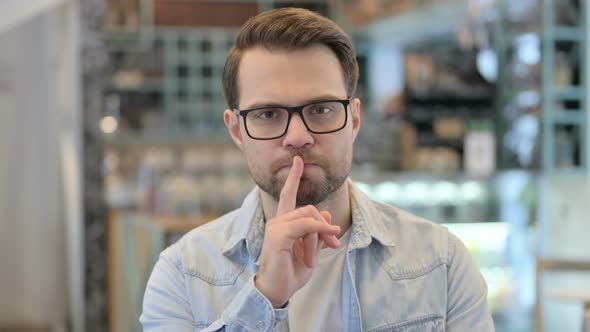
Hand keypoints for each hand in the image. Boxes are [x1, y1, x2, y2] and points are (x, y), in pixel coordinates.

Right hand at [254, 155, 340, 307]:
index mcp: (283, 223)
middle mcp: (277, 221)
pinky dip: (320, 232)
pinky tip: (330, 239)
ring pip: (309, 217)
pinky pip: (306, 226)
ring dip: (321, 236)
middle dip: (325, 227)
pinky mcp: (278, 235)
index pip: (287, 195)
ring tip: (316, 258)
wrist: (276, 291)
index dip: (294, 178)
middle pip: (309, 209)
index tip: (298, 161)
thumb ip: (318, 234)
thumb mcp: (311, 251)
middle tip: (333, 246)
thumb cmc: (290, 273)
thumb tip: (327, 217)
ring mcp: (276, 226)